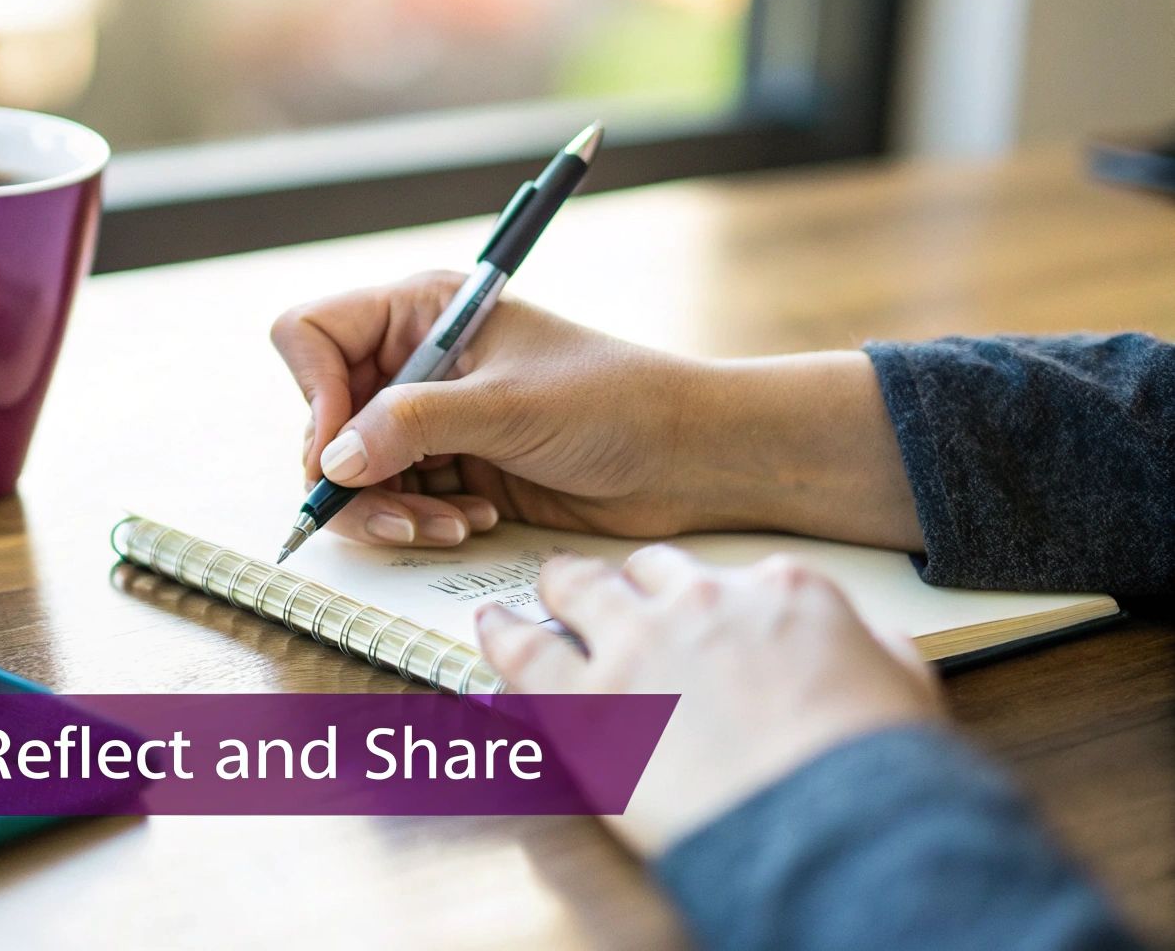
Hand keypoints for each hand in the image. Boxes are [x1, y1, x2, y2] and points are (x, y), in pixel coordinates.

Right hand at [270, 272, 921, 549]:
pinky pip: (396, 500)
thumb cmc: (616, 402)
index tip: (346, 449)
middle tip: (399, 515)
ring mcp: (431, 417)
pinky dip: (420, 521)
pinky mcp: (453, 465)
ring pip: (355, 471)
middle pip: (325, 419)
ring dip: (390, 509)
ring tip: (447, 525)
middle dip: (354, 476)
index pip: (312, 337)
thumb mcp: (508, 406)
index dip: (315, 396)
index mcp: (423, 312)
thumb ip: (411, 426)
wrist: (688, 456)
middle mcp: (416, 360)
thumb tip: (333, 463)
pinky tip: (473, 521)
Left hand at [476, 547, 943, 856]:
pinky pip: (523, 651)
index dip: (705, 595)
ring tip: (539, 594)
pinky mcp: (584, 701)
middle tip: (613, 598)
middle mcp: (701, 601)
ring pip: (576, 588)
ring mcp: (636, 644)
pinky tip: (490, 628)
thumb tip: (862, 641)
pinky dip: (501, 634)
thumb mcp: (902, 681)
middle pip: (647, 570)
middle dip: (631, 583)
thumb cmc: (872, 766)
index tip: (696, 610)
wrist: (827, 821)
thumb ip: (871, 645)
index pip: (726, 573)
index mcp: (780, 591)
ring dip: (559, 589)